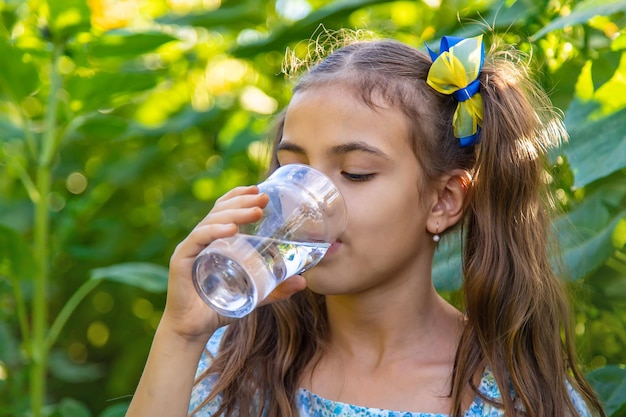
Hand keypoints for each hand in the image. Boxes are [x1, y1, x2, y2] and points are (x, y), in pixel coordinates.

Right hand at [160, 185, 305, 342]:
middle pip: (220, 210)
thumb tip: (303, 282)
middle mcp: (201, 240)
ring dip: (235, 212)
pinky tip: (231, 229)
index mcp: (214, 241)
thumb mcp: (253, 295)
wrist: (193, 331)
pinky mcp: (182, 260)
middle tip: (264, 198)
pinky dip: (214, 231)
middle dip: (242, 200)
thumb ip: (275, 289)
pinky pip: (198, 239)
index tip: (260, 189)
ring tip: (256, 212)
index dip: (240, 196)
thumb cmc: (219, 308)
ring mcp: (191, 248)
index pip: (224, 210)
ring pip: (212, 221)